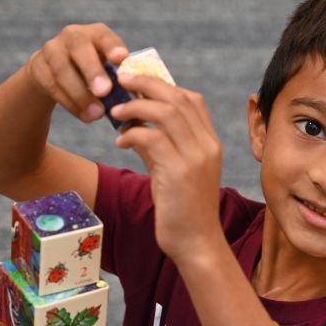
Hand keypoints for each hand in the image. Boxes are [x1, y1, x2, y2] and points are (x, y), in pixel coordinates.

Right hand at [25, 23, 128, 122]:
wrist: (56, 71)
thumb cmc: (96, 73)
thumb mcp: (110, 70)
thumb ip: (123, 80)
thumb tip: (141, 101)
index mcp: (96, 34)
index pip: (104, 36)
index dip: (112, 46)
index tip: (121, 58)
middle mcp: (73, 36)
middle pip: (80, 49)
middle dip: (92, 71)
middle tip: (105, 91)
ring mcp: (53, 50)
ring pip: (63, 70)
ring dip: (81, 94)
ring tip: (97, 114)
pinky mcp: (39, 68)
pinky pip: (53, 86)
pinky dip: (71, 103)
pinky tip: (85, 116)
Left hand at [111, 73, 223, 262]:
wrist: (196, 243)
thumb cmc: (183, 211)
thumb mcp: (173, 172)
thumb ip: (160, 148)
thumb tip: (136, 127)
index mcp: (210, 143)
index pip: (192, 99)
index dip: (164, 85)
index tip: (139, 83)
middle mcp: (206, 145)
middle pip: (177, 98)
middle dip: (146, 84)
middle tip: (121, 81)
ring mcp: (195, 158)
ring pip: (165, 112)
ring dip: (136, 107)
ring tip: (116, 112)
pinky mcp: (179, 172)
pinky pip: (151, 138)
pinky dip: (132, 134)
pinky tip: (120, 142)